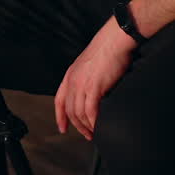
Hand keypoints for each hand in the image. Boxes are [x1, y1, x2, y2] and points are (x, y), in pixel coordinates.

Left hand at [54, 17, 135, 139]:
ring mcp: (82, 84)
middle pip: (70, 110)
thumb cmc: (108, 49)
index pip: (60, 100)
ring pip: (79, 114)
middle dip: (77, 126)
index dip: (60, 116)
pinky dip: (94, 122)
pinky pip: (91, 111)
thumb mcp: (90, 64)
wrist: (115, 40)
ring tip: (94, 133)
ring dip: (86, 127)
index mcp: (70, 74)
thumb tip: (94, 94)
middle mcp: (73, 80)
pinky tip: (99, 127)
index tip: (63, 127)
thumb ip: (87, 78)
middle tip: (87, 134)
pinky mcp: (94, 88)